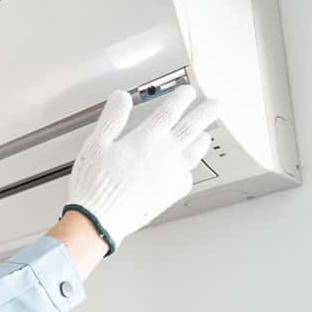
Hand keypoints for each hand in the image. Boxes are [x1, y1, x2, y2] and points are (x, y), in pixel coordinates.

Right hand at [66, 85, 219, 253]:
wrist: (99, 219)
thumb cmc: (95, 186)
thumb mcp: (96, 145)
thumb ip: (112, 119)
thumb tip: (121, 98)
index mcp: (147, 139)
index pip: (171, 111)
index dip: (182, 97)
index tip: (187, 92)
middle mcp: (164, 155)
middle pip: (193, 127)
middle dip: (207, 112)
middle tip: (216, 104)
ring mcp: (170, 175)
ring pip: (195, 153)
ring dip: (202, 140)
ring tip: (205, 135)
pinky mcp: (169, 194)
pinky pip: (186, 179)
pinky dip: (188, 171)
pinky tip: (185, 170)